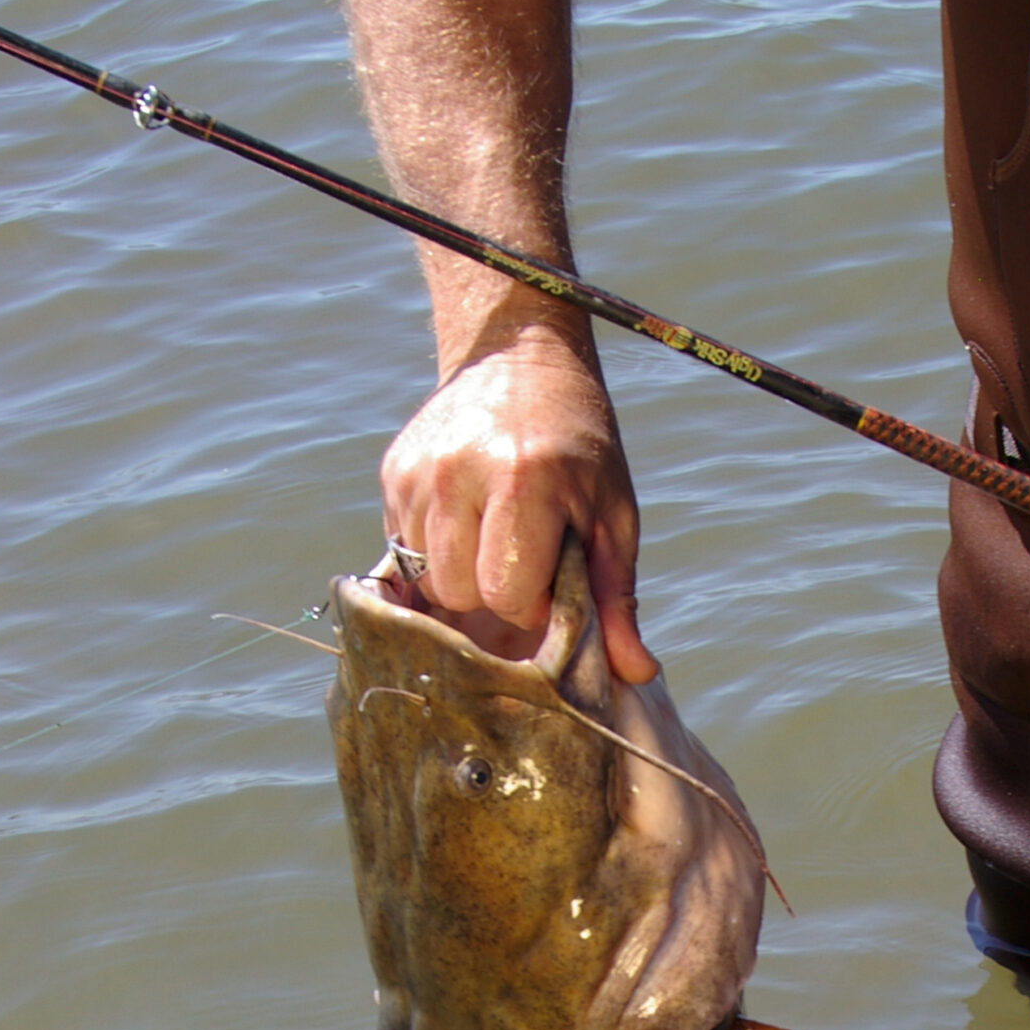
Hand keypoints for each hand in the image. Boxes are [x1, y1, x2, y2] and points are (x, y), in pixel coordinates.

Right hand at [380, 317, 658, 682]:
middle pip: (459, 594)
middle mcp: (458, 473)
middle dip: (492, 595)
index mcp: (522, 480)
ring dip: (461, 577)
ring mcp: (417, 473)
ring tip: (493, 536)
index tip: (550, 576)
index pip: (507, 595)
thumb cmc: (579, 445)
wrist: (518, 356)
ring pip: (427, 579)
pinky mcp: (393, 473)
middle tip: (521, 557)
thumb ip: (617, 597)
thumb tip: (636, 673)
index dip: (531, 603)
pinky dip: (438, 553)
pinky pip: (407, 551)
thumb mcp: (611, 515)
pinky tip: (467, 520)